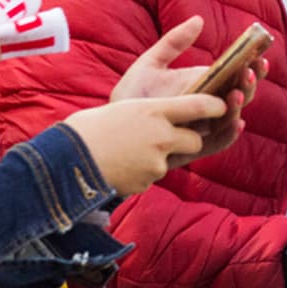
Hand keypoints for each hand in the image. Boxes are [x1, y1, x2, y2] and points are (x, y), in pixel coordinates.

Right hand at [63, 94, 226, 195]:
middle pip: (195, 139)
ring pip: (173, 159)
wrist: (63, 164)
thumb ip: (148, 112)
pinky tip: (120, 167)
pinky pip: (153, 176)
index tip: (223, 105)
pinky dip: (142, 172)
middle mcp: (161, 136)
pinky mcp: (148, 182)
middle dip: (189, 140)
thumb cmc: (85, 130)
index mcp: (153, 110)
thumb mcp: (120, 109)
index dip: (215, 106)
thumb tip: (164, 115)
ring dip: (160, 157)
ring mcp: (156, 162)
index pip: (198, 105)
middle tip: (168, 138)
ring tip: (127, 152)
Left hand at [110, 16, 263, 162]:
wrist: (110, 126)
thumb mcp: (150, 63)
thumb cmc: (131, 96)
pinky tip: (236, 122)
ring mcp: (202, 127)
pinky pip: (217, 143)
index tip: (260, 55)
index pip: (235, 74)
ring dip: (239, 106)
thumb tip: (199, 19)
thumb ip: (174, 42)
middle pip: (240, 95)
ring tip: (236, 93)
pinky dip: (230, 134)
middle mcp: (208, 106)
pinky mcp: (193, 147)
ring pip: (231, 117)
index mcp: (203, 85)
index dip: (251, 66)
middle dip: (249, 83)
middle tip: (248, 72)